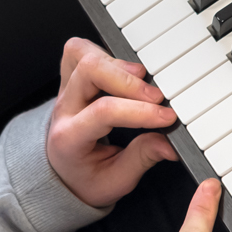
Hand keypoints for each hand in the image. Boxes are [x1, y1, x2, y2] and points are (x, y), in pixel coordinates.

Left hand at [45, 37, 177, 207]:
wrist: (62, 172)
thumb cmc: (87, 177)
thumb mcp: (116, 180)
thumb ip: (142, 159)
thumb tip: (169, 144)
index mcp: (69, 138)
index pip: (103, 111)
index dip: (140, 111)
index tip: (167, 117)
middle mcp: (64, 108)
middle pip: (89, 71)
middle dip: (129, 81)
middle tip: (157, 97)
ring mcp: (65, 89)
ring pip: (81, 54)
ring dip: (117, 63)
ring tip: (142, 80)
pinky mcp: (71, 77)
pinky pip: (80, 50)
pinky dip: (106, 54)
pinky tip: (125, 72)